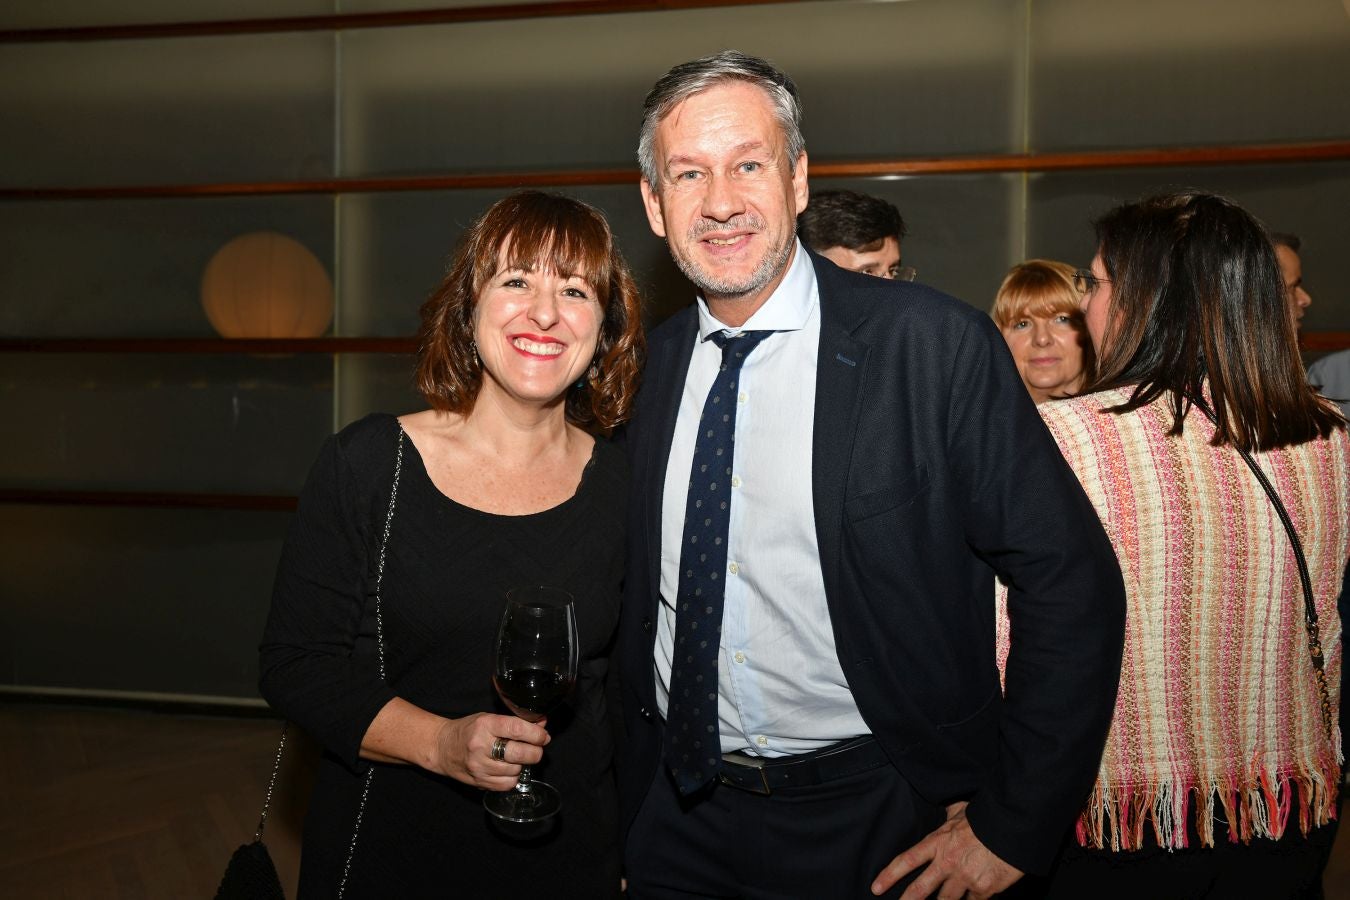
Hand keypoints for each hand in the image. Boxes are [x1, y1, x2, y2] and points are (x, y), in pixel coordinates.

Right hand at [433, 712, 549, 790]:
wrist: (442, 748)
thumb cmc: (468, 730)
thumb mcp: (489, 718)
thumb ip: (515, 722)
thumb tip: (542, 724)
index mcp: (485, 725)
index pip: (517, 729)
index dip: (536, 734)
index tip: (544, 736)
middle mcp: (481, 746)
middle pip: (519, 753)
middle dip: (535, 752)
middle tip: (537, 748)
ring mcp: (479, 766)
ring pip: (515, 770)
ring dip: (523, 765)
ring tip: (519, 757)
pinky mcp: (479, 782)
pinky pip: (507, 784)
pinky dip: (513, 777)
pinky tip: (509, 769)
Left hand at [871, 801, 1022, 898]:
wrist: (1011, 828)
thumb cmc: (986, 817)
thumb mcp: (961, 811)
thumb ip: (950, 814)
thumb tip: (946, 807)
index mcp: (937, 842)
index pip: (907, 860)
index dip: (889, 875)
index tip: (876, 887)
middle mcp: (947, 863)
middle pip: (920, 889)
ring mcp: (964, 878)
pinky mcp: (983, 890)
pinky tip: (971, 898)